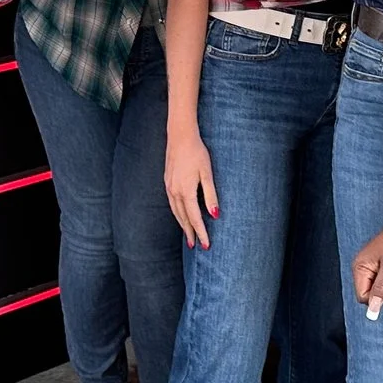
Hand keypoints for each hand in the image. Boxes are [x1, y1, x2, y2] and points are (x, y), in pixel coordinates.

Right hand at [165, 126, 217, 249]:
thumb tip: (215, 215)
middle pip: (183, 218)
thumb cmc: (197, 153)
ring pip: (175, 212)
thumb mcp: (207, 173)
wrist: (180, 136)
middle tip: (196, 246)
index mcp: (185, 191)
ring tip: (189, 236)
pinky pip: (172, 203)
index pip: (194, 218)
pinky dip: (177, 213)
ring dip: (182, 225)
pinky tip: (181, 215)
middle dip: (190, 232)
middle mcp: (174, 192)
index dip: (201, 232)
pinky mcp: (167, 181)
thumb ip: (210, 195)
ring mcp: (169, 187)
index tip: (206, 245)